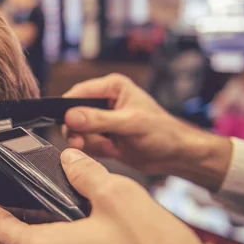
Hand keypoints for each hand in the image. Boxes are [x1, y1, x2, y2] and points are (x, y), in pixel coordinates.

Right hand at [62, 74, 231, 190]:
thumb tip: (70, 116)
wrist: (175, 156)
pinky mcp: (102, 136)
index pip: (78, 93)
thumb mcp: (131, 124)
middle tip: (82, 143)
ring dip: (89, 143)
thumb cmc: (164, 133)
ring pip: (77, 132)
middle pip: (72, 114)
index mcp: (112, 87)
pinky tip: (112, 151)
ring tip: (109, 147)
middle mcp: (104, 102)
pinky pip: (86, 144)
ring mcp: (102, 120)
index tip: (68, 125)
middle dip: (79, 132)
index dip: (68, 109)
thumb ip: (99, 120)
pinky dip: (96, 150)